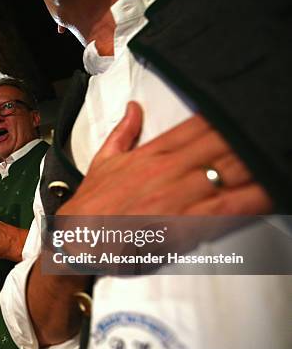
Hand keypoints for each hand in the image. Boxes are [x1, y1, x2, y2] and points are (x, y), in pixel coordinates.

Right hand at [58, 102, 271, 215]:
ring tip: (282, 147)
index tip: (250, 107)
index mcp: (152, 154)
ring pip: (228, 172)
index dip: (227, 116)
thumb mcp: (103, 162)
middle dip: (249, 134)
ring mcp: (178, 197)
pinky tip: (273, 188)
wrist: (77, 241)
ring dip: (257, 159)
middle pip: (220, 145)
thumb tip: (133, 107)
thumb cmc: (92, 205)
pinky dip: (252, 198)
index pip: (198, 127)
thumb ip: (123, 133)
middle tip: (278, 121)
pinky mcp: (184, 227)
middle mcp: (168, 171)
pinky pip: (225, 209)